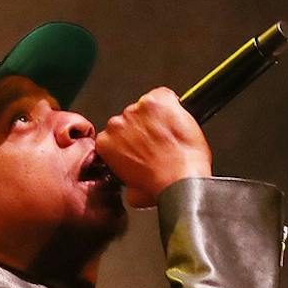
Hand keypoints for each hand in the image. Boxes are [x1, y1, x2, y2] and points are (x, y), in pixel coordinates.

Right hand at [94, 87, 211, 207]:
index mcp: (105, 143)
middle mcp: (117, 124)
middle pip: (129, 119)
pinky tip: (176, 120)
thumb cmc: (159, 187)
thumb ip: (125, 178)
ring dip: (156, 117)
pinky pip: (163, 96)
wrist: (181, 182)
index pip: (115, 133)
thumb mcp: (132, 192)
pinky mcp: (158, 100)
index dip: (130, 139)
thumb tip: (131, 180)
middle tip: (159, 143)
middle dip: (142, 128)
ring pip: (145, 107)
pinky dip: (171, 104)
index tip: (140, 146)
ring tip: (170, 135)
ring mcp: (137, 110)